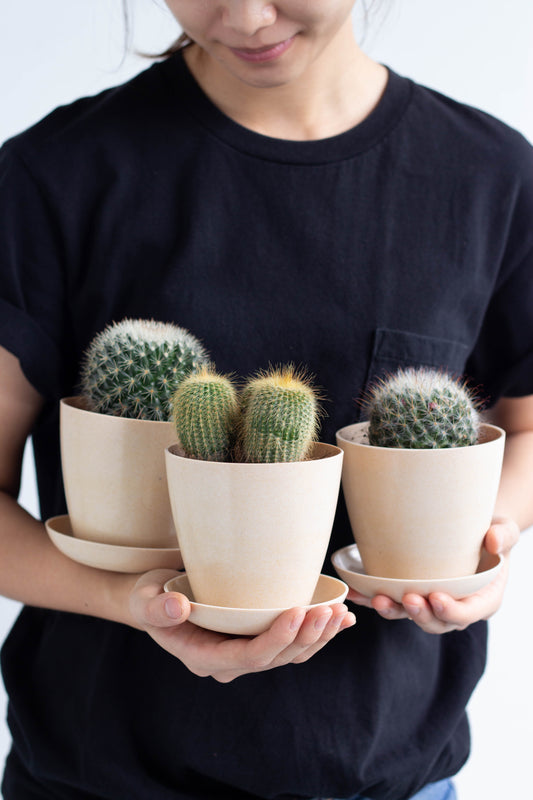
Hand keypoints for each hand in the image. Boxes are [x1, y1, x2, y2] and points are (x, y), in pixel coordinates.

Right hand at [129, 569, 355, 681]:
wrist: (155, 600)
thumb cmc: (148, 598)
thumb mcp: (143, 599)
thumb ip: (155, 607)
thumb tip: (177, 608)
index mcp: (204, 658)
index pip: (250, 656)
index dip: (277, 638)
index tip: (298, 609)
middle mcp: (230, 662)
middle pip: (277, 657)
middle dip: (307, 635)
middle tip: (330, 610)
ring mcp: (246, 653)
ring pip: (291, 653)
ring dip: (319, 636)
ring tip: (342, 614)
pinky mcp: (257, 638)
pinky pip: (293, 642)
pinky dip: (318, 632)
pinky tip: (342, 618)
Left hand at [347, 516, 519, 633]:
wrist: (472, 530)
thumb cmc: (490, 531)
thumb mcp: (503, 529)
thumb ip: (502, 535)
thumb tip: (493, 541)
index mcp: (484, 599)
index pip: (469, 613)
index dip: (452, 611)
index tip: (436, 598)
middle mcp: (456, 607)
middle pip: (437, 622)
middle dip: (420, 614)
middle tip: (407, 598)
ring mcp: (430, 604)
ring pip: (411, 616)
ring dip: (393, 611)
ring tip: (377, 599)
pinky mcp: (410, 595)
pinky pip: (390, 601)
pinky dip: (370, 599)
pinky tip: (355, 592)